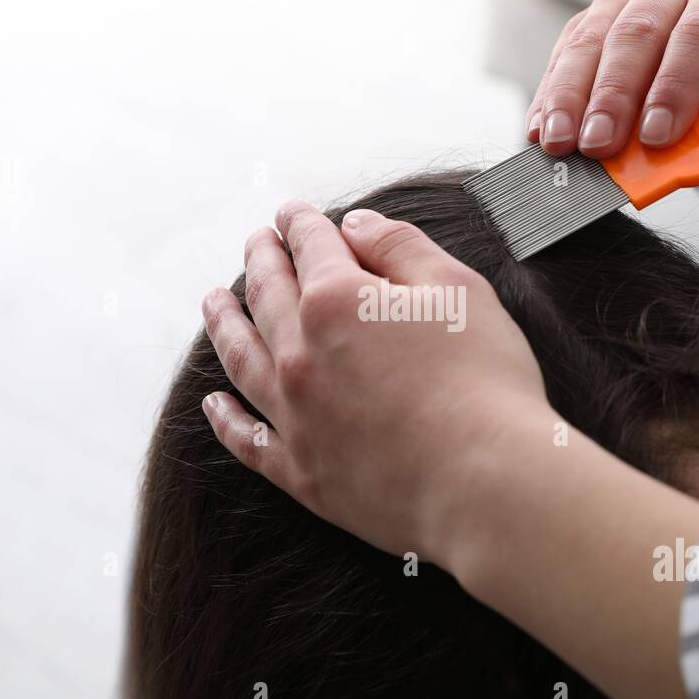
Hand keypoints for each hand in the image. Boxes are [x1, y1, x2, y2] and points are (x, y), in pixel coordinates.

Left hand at [200, 201, 551, 559]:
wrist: (484, 486)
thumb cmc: (485, 385)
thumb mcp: (458, 291)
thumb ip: (401, 247)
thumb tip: (354, 225)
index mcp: (336, 301)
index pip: (311, 246)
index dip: (301, 223)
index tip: (292, 213)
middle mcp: (300, 354)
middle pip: (267, 294)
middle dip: (260, 260)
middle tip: (256, 243)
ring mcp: (294, 416)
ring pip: (241, 358)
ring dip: (223, 324)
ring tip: (213, 302)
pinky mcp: (301, 472)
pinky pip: (247, 439)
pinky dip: (225, 419)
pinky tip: (214, 404)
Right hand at [526, 0, 698, 167]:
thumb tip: (646, 166)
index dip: (676, 85)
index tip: (656, 137)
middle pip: (638, 32)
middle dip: (614, 95)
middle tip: (598, 145)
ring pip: (591, 40)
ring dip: (570, 98)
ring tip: (560, 143)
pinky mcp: (586, 21)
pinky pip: (562, 56)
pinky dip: (550, 99)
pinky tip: (539, 132)